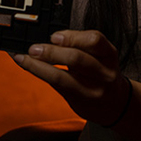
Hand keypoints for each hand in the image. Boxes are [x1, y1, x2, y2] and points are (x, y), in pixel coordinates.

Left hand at [13, 30, 130, 125]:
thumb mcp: (99, 57)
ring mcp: (93, 89)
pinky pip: (56, 86)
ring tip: (25, 58)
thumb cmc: (100, 73)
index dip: (73, 37)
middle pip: (76, 58)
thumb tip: (47, 38)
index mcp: (109, 54)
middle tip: (33, 48)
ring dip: (39, 66)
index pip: (95, 40)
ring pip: (62, 77)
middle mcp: (104, 72)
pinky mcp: (80, 101)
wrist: (115, 104)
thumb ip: (79, 46)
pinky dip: (39, 74)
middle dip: (51, 52)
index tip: (54, 36)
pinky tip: (29, 66)